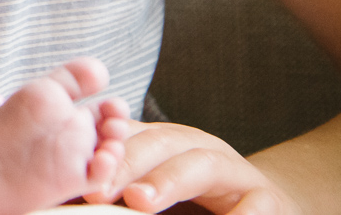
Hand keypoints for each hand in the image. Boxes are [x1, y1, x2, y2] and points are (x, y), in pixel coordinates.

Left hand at [85, 121, 298, 213]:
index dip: (100, 150)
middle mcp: (199, 148)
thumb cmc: (196, 207)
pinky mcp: (270, 200)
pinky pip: (254, 205)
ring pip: (201, 164)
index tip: (73, 176)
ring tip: (137, 202)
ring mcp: (237, 172)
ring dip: (167, 181)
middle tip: (95, 190)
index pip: (127, 134)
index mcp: (165, 143)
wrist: (264, 211)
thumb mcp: (155, 194)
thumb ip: (118, 193)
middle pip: (158, 143)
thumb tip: (70, 199)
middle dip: (124, 163)